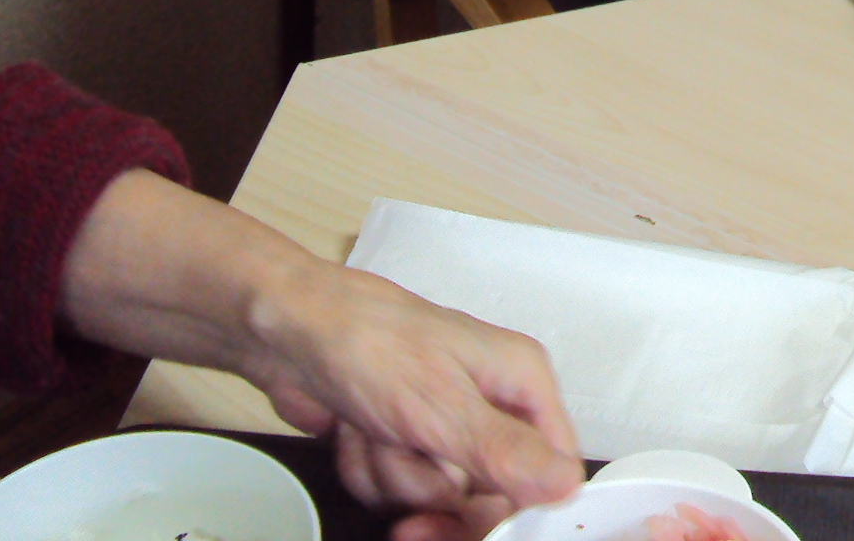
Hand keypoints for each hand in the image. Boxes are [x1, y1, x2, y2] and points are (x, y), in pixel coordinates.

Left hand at [248, 259, 581, 540]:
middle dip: (436, 499)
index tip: (478, 527)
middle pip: (489, 494)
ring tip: (374, 433)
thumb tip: (567, 484)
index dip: (518, 509)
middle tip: (411, 518)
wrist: (286, 333)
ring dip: (392, 478)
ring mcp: (441, 424)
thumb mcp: (443, 407)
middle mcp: (488, 404)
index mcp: (520, 383)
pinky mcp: (401, 440)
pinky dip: (367, 472)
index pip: (550, 467)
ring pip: (434, 496)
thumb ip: (506, 452)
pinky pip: (395, 490)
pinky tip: (355, 435)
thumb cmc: (368, 343)